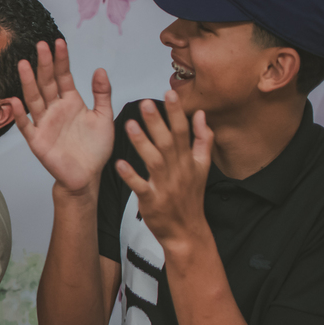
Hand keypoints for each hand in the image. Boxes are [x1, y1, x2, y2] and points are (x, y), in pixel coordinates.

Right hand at [11, 39, 114, 194]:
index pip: (64, 76)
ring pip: (34, 99)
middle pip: (47, 83)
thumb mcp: (104, 117)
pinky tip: (15, 101)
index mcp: (71, 102)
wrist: (87, 176)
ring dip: (28, 82)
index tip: (59, 43)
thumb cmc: (95, 149)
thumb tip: (99, 69)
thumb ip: (102, 94)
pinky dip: (19, 115)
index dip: (61, 60)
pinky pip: (25, 126)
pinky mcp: (37, 140)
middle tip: (41, 45)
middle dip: (44, 64)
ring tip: (24, 64)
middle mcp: (55, 109)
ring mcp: (44, 123)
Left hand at [115, 91, 212, 246]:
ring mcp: (165, 186)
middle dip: (157, 122)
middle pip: (168, 142)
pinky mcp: (152, 201)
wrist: (186, 231)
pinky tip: (120, 164)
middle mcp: (178, 171)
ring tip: (130, 126)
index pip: (184, 132)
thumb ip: (203, 140)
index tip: (169, 93)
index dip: (176, 113)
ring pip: (154, 161)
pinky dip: (131, 176)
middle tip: (145, 103)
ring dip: (142, 143)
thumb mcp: (202, 167)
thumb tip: (202, 115)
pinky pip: (141, 186)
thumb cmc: (190, 197)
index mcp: (189, 160)